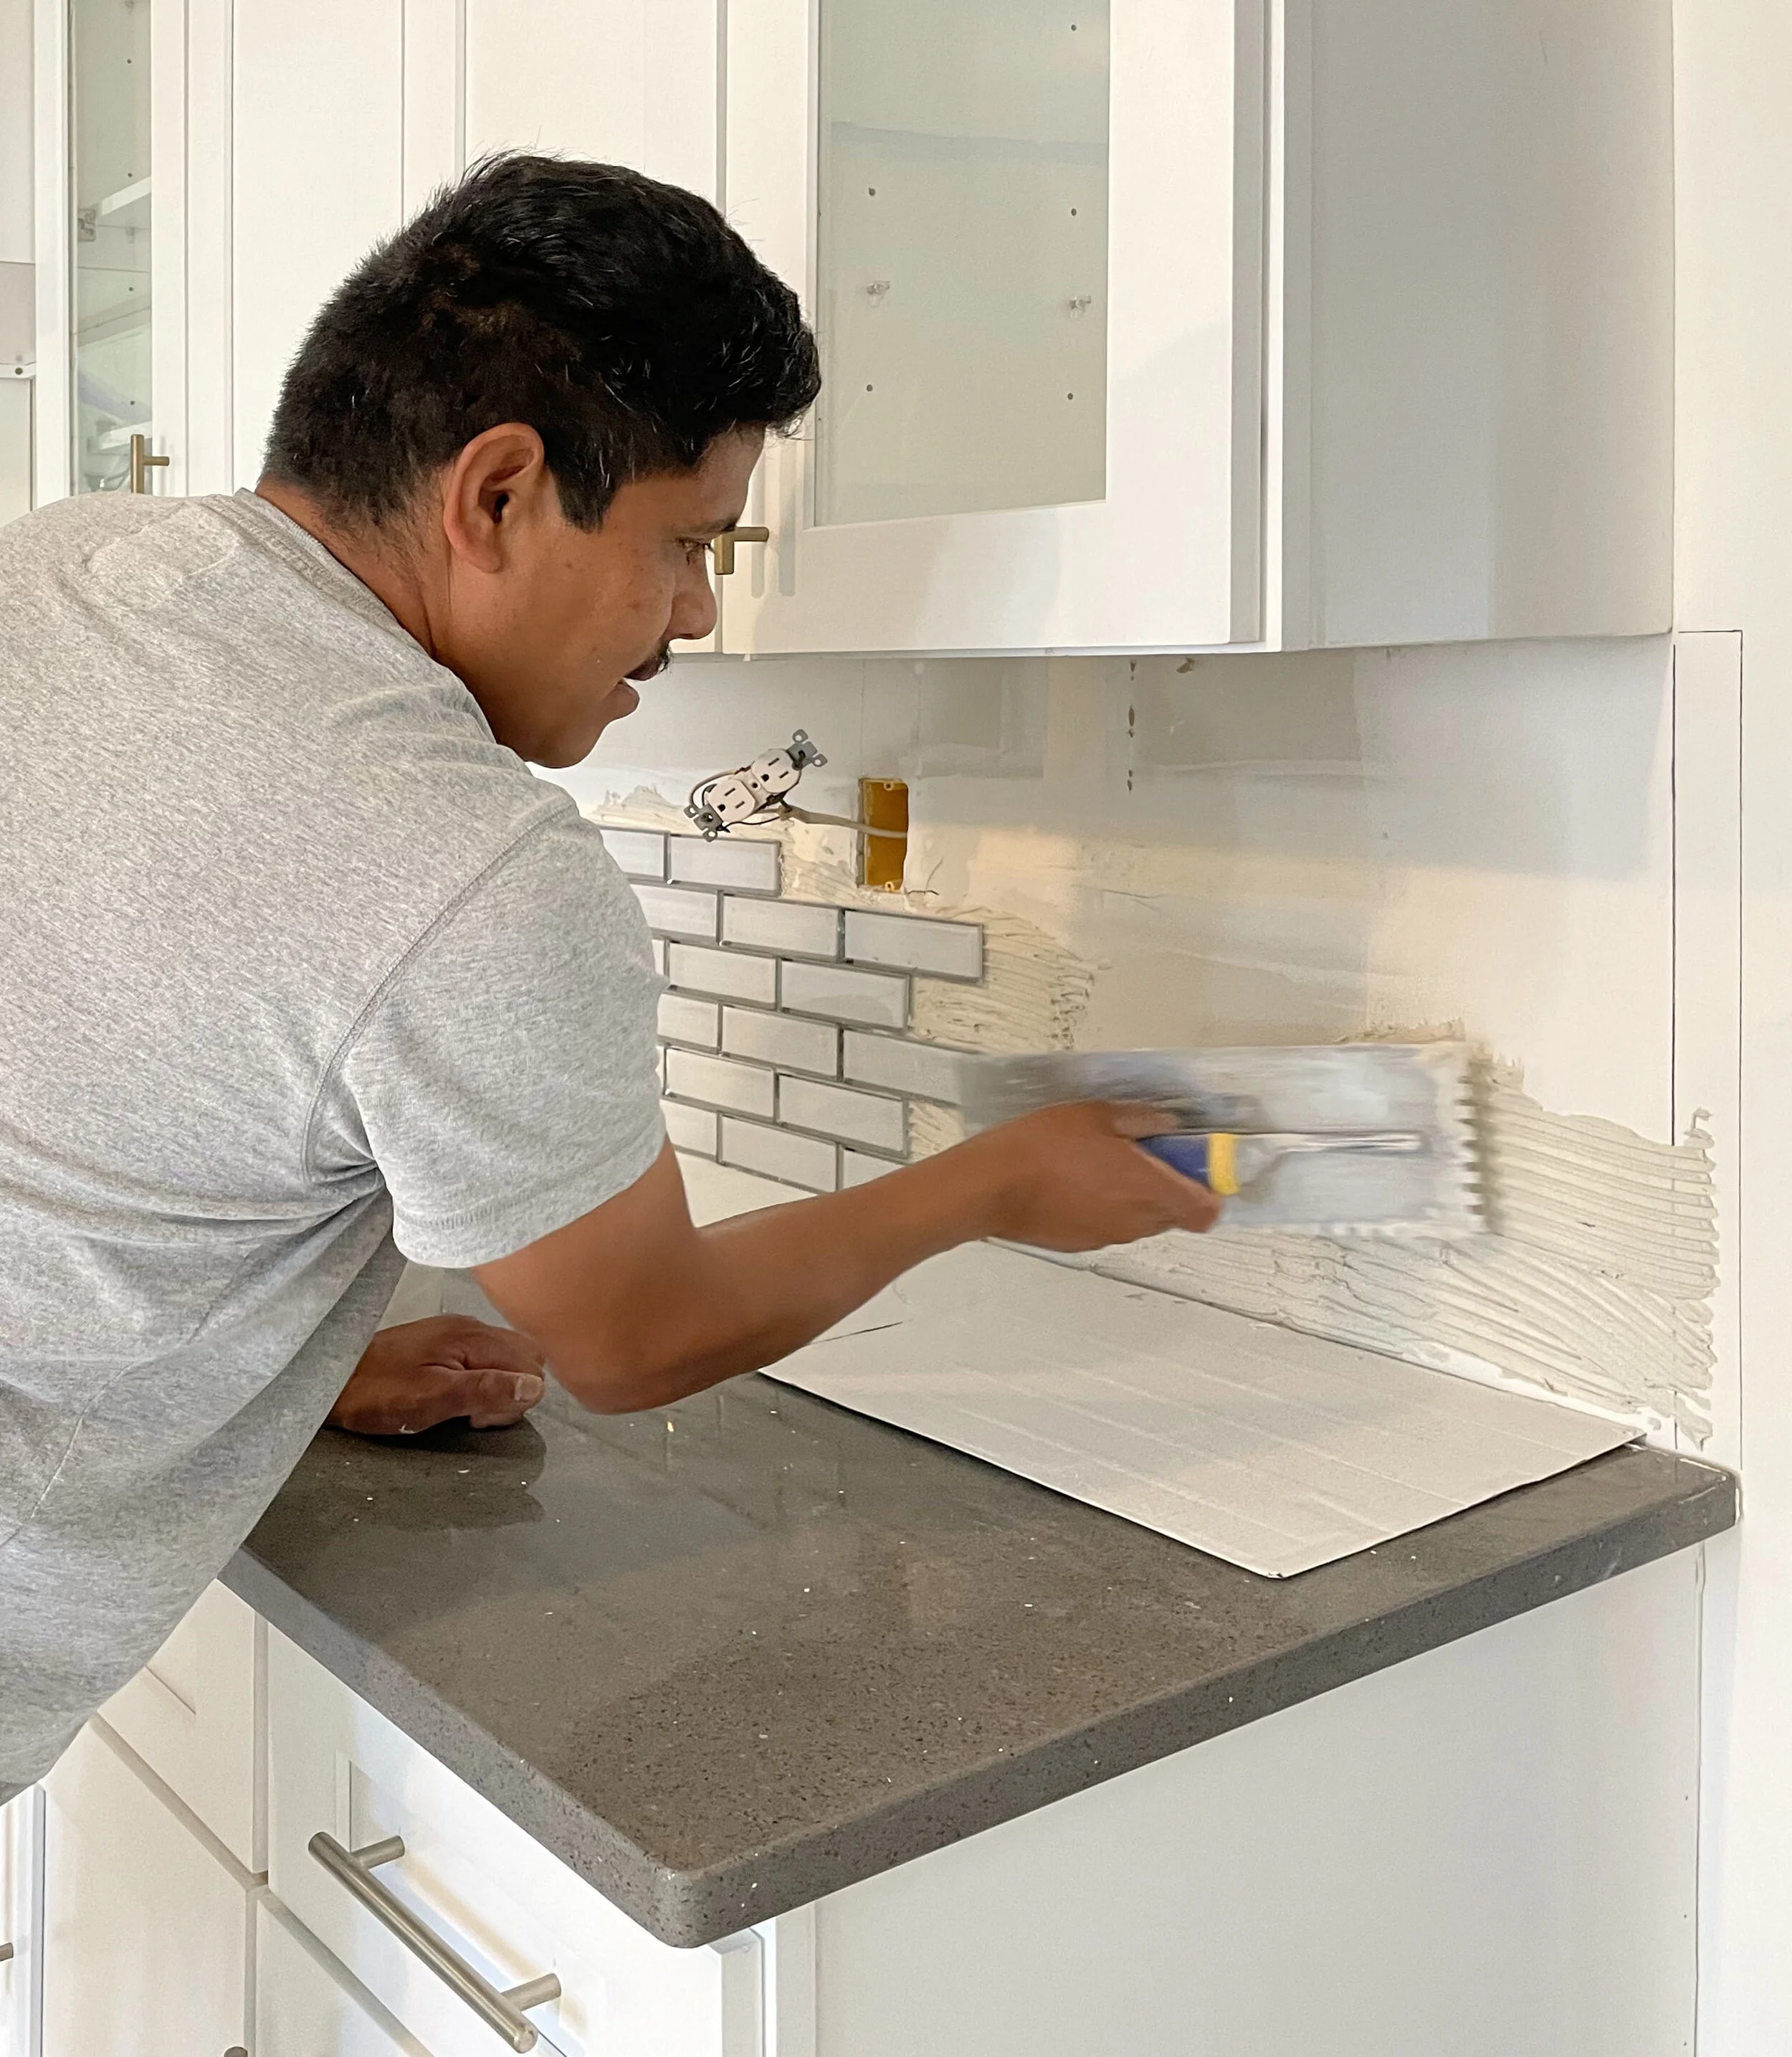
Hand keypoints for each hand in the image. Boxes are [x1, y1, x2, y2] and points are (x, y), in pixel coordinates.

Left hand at [328, 1315, 547, 1435]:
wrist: (331, 1379)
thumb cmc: (377, 1394)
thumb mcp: (431, 1400)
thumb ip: (485, 1391)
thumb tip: (534, 1389)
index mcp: (471, 1337)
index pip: (530, 1365)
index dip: (515, 1399)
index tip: (479, 1417)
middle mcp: (470, 1327)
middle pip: (526, 1357)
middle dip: (511, 1393)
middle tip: (473, 1415)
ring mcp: (458, 1332)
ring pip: (509, 1358)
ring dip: (497, 1388)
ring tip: (462, 1408)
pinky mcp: (445, 1341)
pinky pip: (487, 1357)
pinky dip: (482, 1380)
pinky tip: (454, 1396)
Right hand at [956, 1100, 1224, 1251]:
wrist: (988, 1187)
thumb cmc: (1042, 1147)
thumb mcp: (1095, 1115)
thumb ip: (1139, 1120)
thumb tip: (1166, 1125)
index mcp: (1150, 1189)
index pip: (1206, 1212)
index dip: (1210, 1193)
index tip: (1197, 1169)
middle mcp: (1136, 1221)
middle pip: (1174, 1215)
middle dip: (1169, 1188)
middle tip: (1145, 1155)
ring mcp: (1107, 1236)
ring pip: (1141, 1221)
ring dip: (1135, 1198)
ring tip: (1102, 1165)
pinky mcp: (1080, 1244)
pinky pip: (1108, 1226)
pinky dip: (1104, 1208)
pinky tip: (1076, 1183)